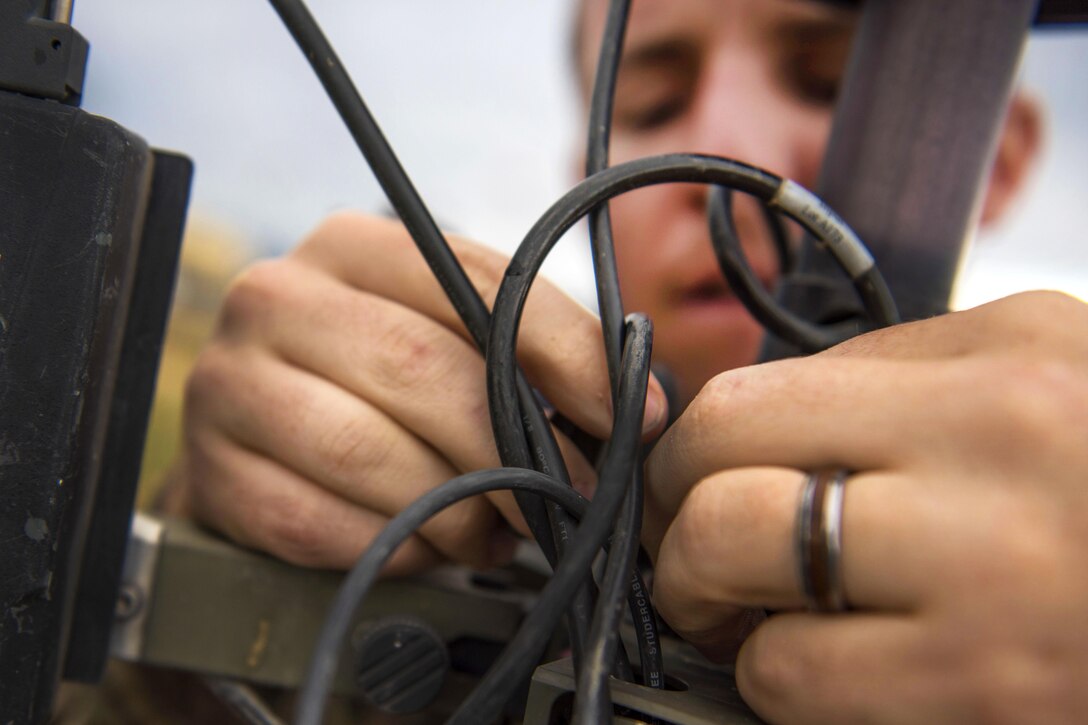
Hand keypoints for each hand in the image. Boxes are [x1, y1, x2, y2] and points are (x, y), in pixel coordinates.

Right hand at [165, 213, 667, 573]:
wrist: (256, 437)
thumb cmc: (374, 384)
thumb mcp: (444, 337)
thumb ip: (522, 350)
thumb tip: (634, 409)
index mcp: (348, 245)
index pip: (476, 281)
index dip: (566, 352)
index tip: (625, 419)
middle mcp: (276, 298)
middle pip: (420, 368)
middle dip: (512, 448)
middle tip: (566, 498)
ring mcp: (229, 385)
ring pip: (369, 452)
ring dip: (455, 508)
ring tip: (494, 530)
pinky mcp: (212, 473)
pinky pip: (321, 523)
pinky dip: (393, 546)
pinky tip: (424, 546)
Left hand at [644, 291, 1087, 722]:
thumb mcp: (1043, 370)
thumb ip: (897, 376)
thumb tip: (748, 422)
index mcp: (1001, 361)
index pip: (750, 393)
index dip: (682, 447)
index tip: (679, 477)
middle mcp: (997, 453)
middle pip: (722, 473)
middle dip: (671, 521)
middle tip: (687, 548)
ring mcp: (997, 579)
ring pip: (739, 570)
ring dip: (713, 602)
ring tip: (748, 608)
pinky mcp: (994, 689)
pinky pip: (796, 681)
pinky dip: (776, 677)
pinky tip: (823, 665)